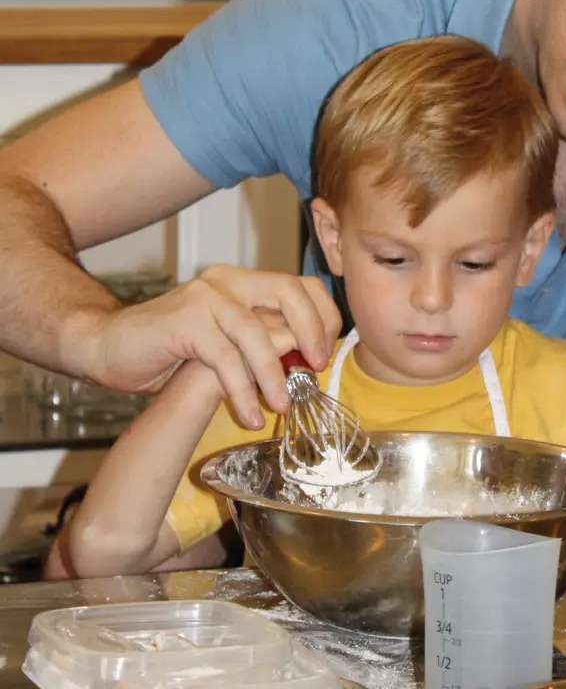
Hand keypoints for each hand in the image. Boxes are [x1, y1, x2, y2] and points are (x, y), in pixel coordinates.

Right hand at [83, 265, 341, 428]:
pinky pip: (225, 359)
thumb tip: (309, 359)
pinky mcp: (184, 322)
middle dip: (311, 329)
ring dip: (274, 374)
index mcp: (244, 282)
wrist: (106, 346)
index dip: (323, 314)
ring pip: (256, 332)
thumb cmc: (171, 350)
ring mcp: (205, 298)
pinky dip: (242, 391)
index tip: (328, 350)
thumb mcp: (228, 342)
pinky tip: (250, 415)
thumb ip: (264, 340)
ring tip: (282, 406)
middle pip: (288, 291)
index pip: (300, 284)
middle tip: (317, 367)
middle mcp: (228, 281)